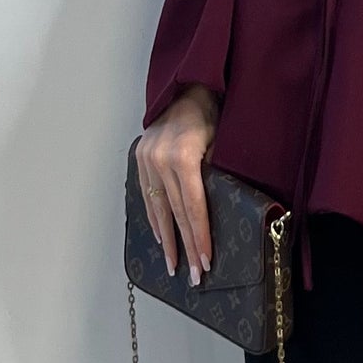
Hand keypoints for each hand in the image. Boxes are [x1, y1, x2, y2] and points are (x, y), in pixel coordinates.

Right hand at [136, 86, 219, 284]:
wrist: (185, 87)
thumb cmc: (211, 112)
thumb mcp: (222, 141)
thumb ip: (218, 174)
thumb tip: (220, 210)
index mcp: (182, 157)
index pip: (193, 207)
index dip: (200, 236)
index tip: (206, 261)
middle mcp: (159, 160)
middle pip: (175, 212)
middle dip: (186, 246)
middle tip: (193, 275)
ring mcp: (146, 160)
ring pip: (158, 208)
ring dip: (168, 239)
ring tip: (175, 265)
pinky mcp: (139, 159)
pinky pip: (147, 195)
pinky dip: (154, 218)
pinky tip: (162, 237)